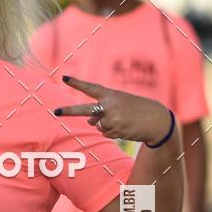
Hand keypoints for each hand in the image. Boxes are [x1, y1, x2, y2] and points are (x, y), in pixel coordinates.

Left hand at [54, 76, 175, 145]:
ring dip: (106, 127)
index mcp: (110, 95)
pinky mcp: (116, 129)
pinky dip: (113, 133)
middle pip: (84, 110)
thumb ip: (102, 111)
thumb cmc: (135, 110)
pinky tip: (124, 128)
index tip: (64, 77)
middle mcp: (109, 105)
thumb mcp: (119, 105)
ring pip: (97, 126)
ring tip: (121, 122)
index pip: (90, 88)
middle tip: (55, 111)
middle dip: (69, 111)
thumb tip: (89, 123)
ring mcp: (112, 117)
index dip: (77, 83)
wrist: (156, 119)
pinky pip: (106, 134)